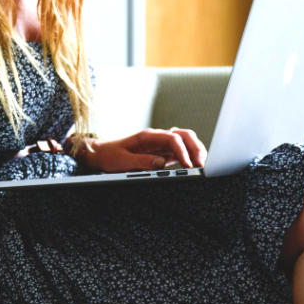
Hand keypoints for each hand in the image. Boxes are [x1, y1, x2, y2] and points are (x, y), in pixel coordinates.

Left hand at [84, 128, 206, 172]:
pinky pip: (180, 152)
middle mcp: (157, 138)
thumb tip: (161, 164)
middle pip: (184, 136)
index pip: (173, 138)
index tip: (187, 165)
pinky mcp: (162, 154)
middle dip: (196, 148)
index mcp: (148, 136)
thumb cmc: (110, 155)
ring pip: (185, 143)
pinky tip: (193, 167)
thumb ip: (141, 161)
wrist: (101, 154)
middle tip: (201, 164)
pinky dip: (189, 158)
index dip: (182, 151)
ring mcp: (161, 145)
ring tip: (201, 166)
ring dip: (195, 151)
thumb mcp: (122, 161)